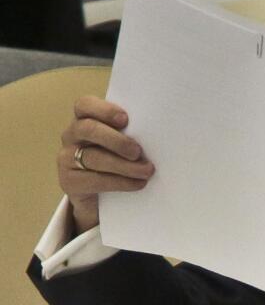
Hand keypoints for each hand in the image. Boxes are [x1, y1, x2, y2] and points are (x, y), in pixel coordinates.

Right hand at [58, 96, 154, 234]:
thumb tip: (159, 134)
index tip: (125, 119)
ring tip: (146, 171)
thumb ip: (131, 134)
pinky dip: (120, 182)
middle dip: (117, 140)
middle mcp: (72, 135)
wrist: (101, 198)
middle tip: (138, 152)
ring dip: (125, 166)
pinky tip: (137, 184)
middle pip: (88, 129)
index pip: (85, 105)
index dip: (104, 110)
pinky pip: (94, 180)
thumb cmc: (118, 162)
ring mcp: (66, 158)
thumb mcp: (123, 145)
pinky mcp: (68, 181)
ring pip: (93, 157)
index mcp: (85, 119)